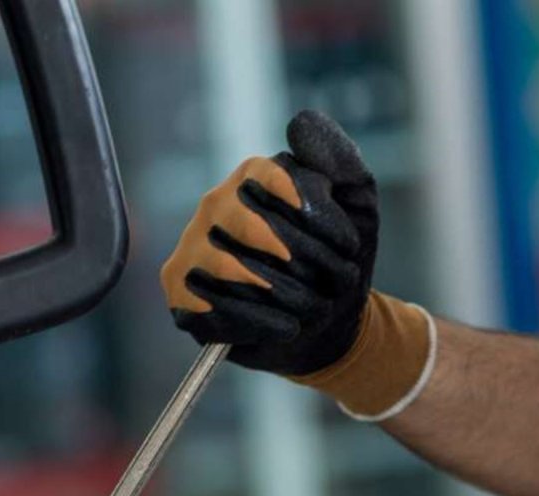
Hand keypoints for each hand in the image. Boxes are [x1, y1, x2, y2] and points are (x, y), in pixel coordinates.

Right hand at [161, 111, 432, 417]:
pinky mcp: (181, 292)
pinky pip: (210, 304)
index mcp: (253, 177)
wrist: (325, 326)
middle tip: (336, 284)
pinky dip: (257, 321)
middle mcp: (216, 205)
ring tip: (314, 309)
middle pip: (253, 225)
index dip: (318, 219)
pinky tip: (286, 328)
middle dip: (305, 262)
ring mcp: (192, 247)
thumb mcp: (356, 207)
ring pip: (230, 266)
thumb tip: (298, 124)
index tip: (349, 248)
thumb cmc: (336, 262)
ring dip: (285, 294)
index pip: (277, 181)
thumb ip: (340, 161)